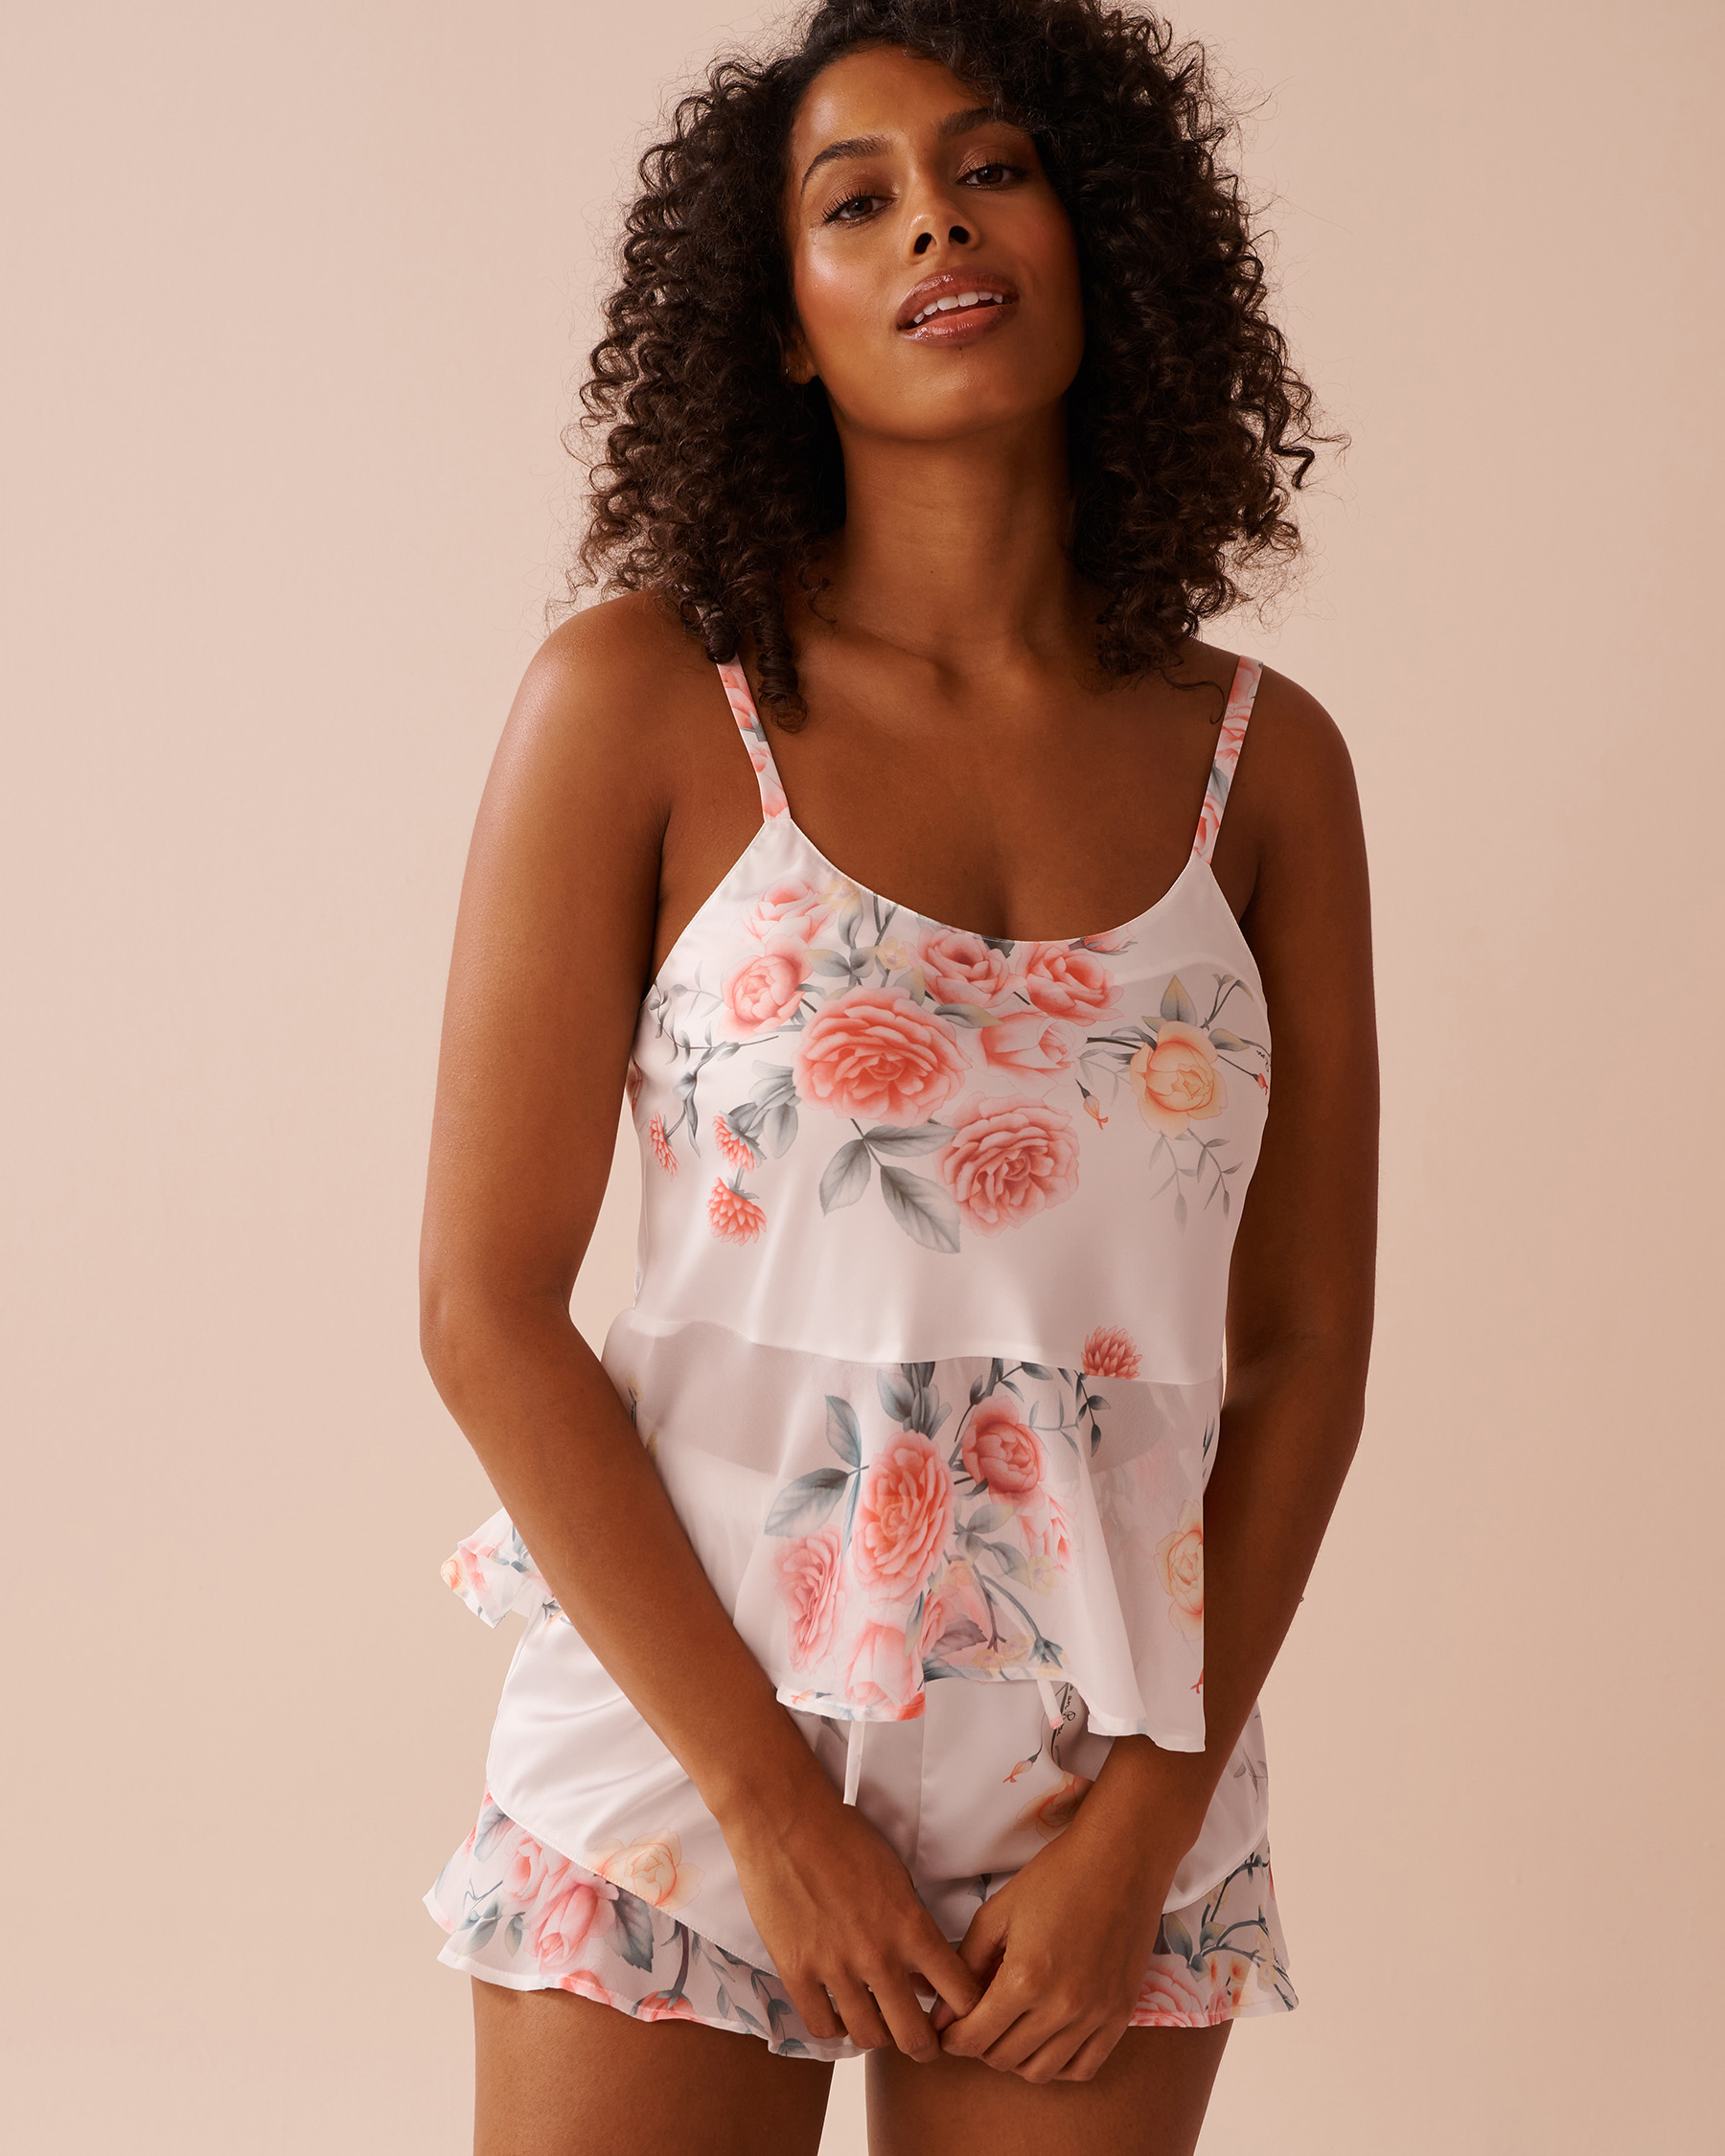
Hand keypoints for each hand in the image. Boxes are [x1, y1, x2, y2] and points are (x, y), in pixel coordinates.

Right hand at [723, 1775, 982, 2060]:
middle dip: (925, 2045)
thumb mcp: (897, 1877)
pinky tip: (838, 2010)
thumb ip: (914, 1929)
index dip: (966, 2014)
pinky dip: (835, 2026)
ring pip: (869, 2038)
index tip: (957, 2016)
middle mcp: (878, 1956)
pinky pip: (823, 2027)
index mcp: (912, 1927)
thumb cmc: (845, 1837)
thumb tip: (926, 1977)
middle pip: (916, 2037)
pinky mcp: (796, 1972)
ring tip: (876, 2019)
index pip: (961, 1996)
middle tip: (919, 2037)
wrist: (785, 1818)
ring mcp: (835, 1968)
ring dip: (878, 2034)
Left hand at [931, 1765, 1188, 2082]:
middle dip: (980, 2046)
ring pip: (1042, 2072)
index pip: (975, 2039)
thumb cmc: (1057, 1876)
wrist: (1122, 1858)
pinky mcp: (1120, 2016)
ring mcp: (1096, 2016)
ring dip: (1016, 2059)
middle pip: (1004, 2059)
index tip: (948, 2029)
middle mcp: (1062, 2007)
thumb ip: (966, 1963)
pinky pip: (1083, 2068)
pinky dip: (1058, 2065)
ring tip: (1008, 2031)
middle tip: (975, 2024)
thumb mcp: (998, 1912)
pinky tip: (1045, 2040)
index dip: (952, 2039)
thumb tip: (943, 2010)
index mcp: (1025, 1978)